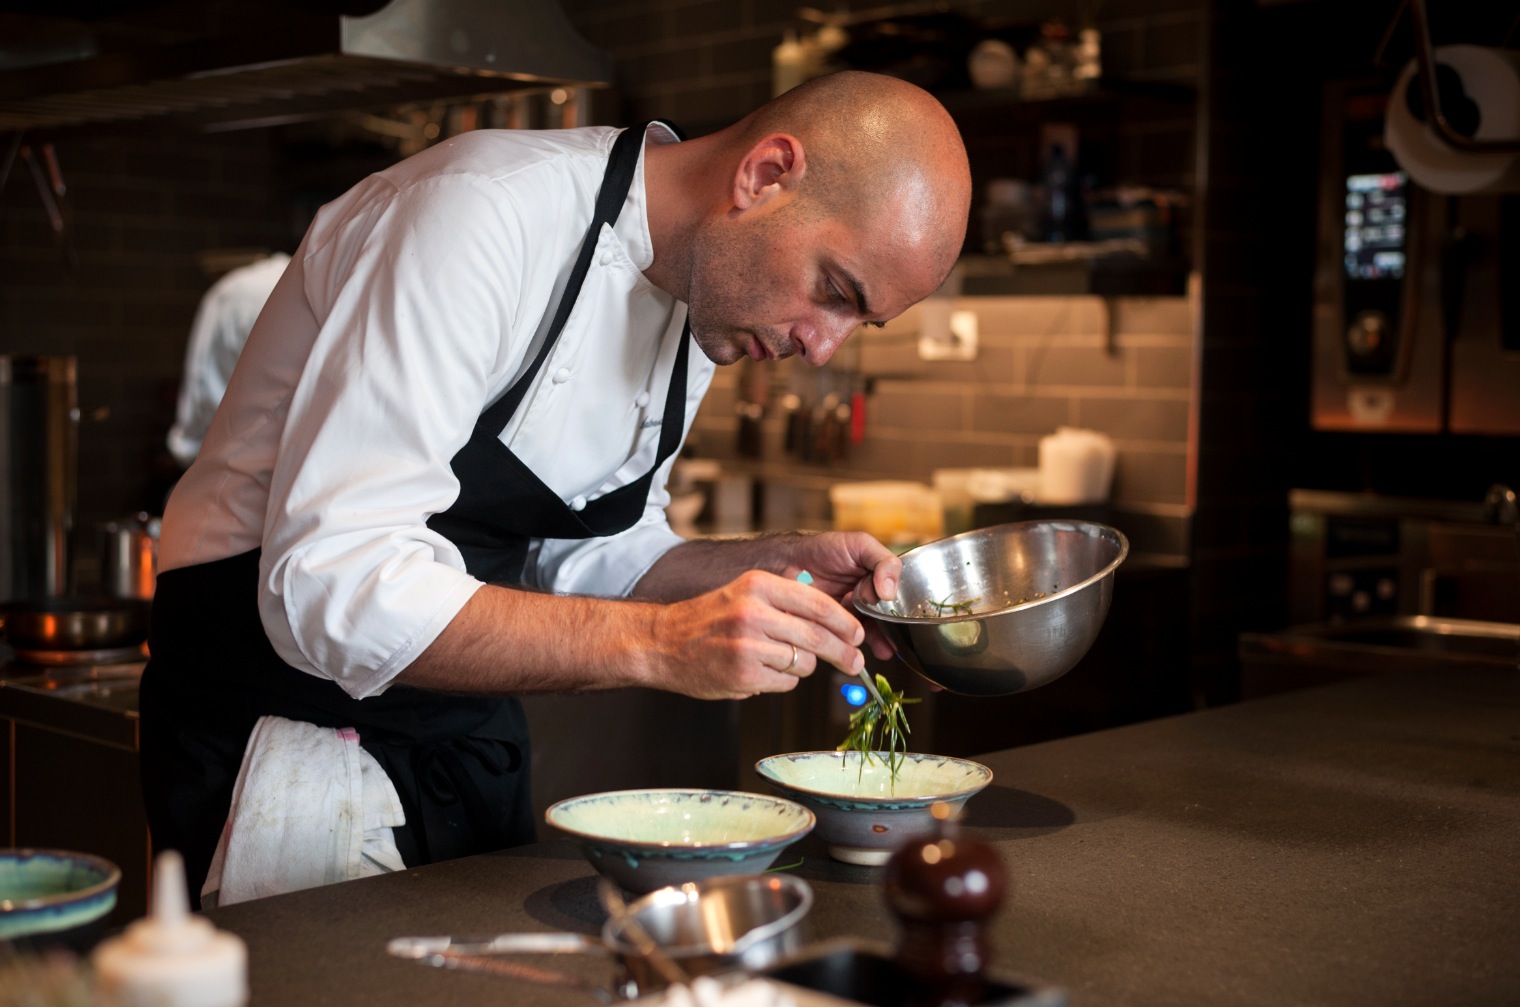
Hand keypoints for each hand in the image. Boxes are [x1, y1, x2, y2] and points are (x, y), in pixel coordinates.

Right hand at [646, 570, 867, 699]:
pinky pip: (785, 682)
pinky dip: (782, 681)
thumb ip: (784, 602)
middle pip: (817, 636)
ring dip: (803, 667)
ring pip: (803, 662)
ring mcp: (748, 646)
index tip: (858, 634)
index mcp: (758, 585)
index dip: (844, 622)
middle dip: (842, 652)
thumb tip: (833, 620)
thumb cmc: (707, 621)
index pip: (818, 604)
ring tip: (780, 661)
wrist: (663, 643)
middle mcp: (753, 612)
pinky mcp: (744, 675)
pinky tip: (762, 672)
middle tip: (854, 661)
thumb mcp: (745, 594)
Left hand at [777, 532, 901, 660]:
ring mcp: (850, 617)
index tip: (894, 611)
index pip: (898, 600)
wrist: (788, 561)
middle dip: (891, 632)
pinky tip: (855, 647)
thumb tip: (889, 592)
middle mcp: (868, 602)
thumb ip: (883, 562)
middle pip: (886, 621)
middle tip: (892, 639)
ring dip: (878, 642)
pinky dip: (851, 646)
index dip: (899, 608)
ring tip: (884, 650)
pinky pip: (845, 641)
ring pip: (869, 634)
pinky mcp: (832, 630)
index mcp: (879, 583)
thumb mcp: (860, 545)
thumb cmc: (824, 549)